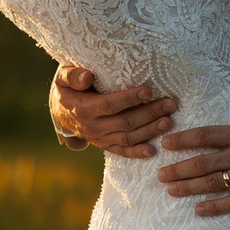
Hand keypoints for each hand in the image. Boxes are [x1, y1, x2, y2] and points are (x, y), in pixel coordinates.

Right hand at [52, 65, 176, 158]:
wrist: (59, 112)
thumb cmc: (67, 89)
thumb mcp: (62, 78)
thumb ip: (73, 76)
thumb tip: (87, 77)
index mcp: (83, 109)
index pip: (110, 105)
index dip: (130, 99)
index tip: (149, 91)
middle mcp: (92, 127)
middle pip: (125, 122)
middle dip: (150, 113)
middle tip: (170, 104)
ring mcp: (99, 139)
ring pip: (128, 137)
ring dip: (150, 131)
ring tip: (169, 122)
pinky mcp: (105, 145)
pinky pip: (122, 151)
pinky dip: (137, 153)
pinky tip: (153, 150)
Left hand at [156, 58, 229, 214]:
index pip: (205, 135)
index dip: (183, 140)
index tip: (165, 144)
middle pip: (202, 163)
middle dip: (178, 169)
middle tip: (159, 174)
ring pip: (213, 183)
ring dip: (189, 187)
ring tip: (171, 190)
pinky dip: (215, 207)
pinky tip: (198, 210)